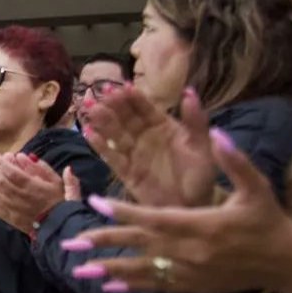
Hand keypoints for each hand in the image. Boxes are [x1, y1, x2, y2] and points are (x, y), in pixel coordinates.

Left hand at [0, 152, 65, 235]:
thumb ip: (45, 168)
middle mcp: (20, 197)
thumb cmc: (61, 203)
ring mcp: (14, 209)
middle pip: (0, 182)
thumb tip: (28, 156)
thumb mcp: (60, 182)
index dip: (1, 163)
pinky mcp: (11, 219)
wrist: (60, 228)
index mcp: (33, 187)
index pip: (12, 172)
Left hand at [64, 129, 291, 292]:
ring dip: (109, 269)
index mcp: (200, 224)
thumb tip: (216, 132)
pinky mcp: (192, 286)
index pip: (153, 216)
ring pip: (142, 270)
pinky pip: (156, 286)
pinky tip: (109, 287)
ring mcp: (189, 272)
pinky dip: (132, 285)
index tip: (95, 203)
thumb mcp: (256, 186)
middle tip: (71, 243)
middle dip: (103, 242)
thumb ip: (234, 160)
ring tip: (78, 271)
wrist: (286, 263)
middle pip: (139, 244)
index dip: (122, 210)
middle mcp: (189, 251)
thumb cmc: (268, 220)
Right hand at [84, 85, 214, 207]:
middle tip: (99, 93)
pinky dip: (99, 145)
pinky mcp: (125, 171)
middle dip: (112, 105)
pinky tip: (88, 134)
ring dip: (102, 120)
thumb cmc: (201, 175)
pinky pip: (110, 156)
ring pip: (115, 133)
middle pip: (126, 117)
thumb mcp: (203, 146)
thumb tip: (189, 92)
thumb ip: (196, 121)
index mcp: (164, 126)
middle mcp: (145, 136)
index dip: (134, 97)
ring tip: (90, 108)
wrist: (193, 206)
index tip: (122, 86)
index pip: (146, 108)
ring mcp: (133, 153)